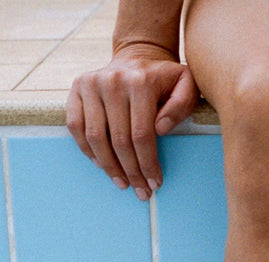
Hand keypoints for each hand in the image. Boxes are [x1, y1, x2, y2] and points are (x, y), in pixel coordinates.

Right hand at [66, 46, 198, 199]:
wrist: (137, 58)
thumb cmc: (164, 80)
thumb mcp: (186, 85)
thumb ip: (182, 104)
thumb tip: (160, 128)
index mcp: (140, 82)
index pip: (142, 135)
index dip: (148, 164)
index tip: (155, 183)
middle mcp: (112, 80)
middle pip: (119, 140)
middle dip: (131, 171)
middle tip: (141, 191)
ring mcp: (91, 83)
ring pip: (96, 137)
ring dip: (109, 167)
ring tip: (122, 183)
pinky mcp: (77, 88)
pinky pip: (76, 126)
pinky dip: (87, 149)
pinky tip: (102, 164)